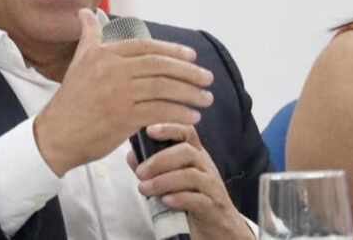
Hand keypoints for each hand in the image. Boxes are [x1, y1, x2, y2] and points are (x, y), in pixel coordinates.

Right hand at [34, 8, 213, 175]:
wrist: (56, 135)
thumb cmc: (70, 100)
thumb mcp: (78, 61)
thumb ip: (89, 36)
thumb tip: (86, 12)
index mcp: (104, 54)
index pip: (146, 47)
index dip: (172, 51)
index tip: (192, 57)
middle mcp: (112, 70)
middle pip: (160, 65)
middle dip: (189, 72)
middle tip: (207, 78)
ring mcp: (118, 94)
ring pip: (164, 87)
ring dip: (190, 93)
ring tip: (206, 98)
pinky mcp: (123, 118)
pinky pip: (160, 111)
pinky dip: (180, 114)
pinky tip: (192, 117)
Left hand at [128, 123, 254, 239]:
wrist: (220, 225)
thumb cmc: (193, 197)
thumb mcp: (174, 178)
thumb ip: (153, 167)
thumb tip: (132, 155)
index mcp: (195, 155)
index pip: (187, 132)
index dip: (169, 127)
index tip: (149, 130)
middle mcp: (205, 166)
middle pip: (187, 152)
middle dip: (159, 160)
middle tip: (140, 172)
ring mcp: (211, 186)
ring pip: (191, 176)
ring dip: (163, 181)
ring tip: (144, 189)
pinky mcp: (213, 207)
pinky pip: (198, 199)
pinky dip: (179, 199)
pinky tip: (165, 201)